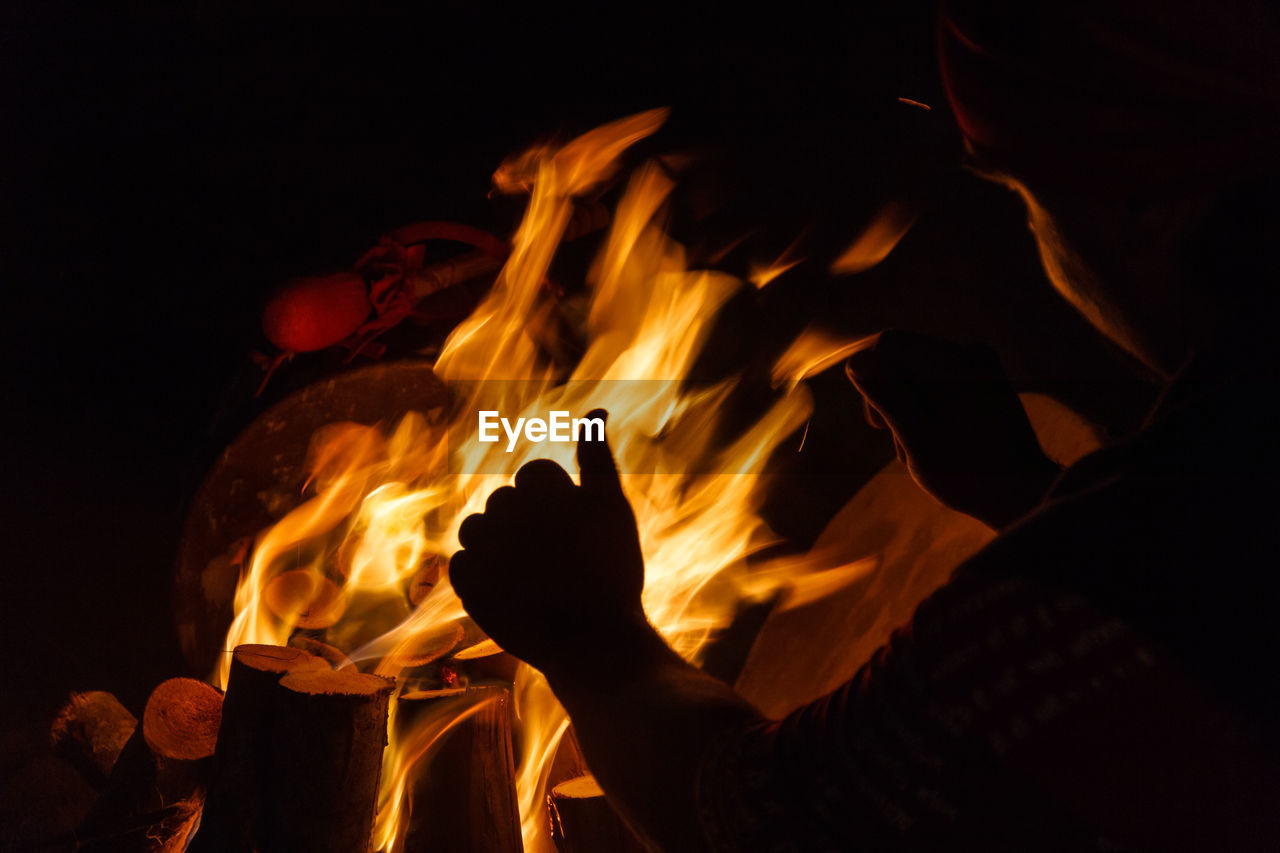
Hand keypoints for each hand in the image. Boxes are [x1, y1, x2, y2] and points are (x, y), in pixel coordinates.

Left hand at [449, 409, 649, 674]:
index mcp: (542, 490)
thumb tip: (594, 410)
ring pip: (476, 528)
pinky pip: (461, 563)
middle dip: (524, 522)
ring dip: (496, 542)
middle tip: (555, 558)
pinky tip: (510, 589)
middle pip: (504, 501)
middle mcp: (507, 514)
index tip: (572, 533)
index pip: (535, 476)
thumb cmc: (610, 571)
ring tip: (529, 572)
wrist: (592, 644)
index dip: (556, 503)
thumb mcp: (612, 507)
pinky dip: (480, 573)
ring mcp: (483, 551)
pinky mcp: (467, 586)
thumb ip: (597, 455)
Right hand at [844, 330, 1060, 528]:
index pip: (888, 344)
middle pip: (903, 356)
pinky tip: (938, 439)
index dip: (872, 379)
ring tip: (922, 448)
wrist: (1024, 493)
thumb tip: (856, 363)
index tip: (877, 424)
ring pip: (918, 371)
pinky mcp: (985, 379)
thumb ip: (887, 396)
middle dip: (892, 397)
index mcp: (953, 363)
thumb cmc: (968, 472)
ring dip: (910, 406)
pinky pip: (939, 380)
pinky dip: (929, 406)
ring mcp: (981, 364)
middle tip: (902, 442)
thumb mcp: (916, 438)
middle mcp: (970, 353)